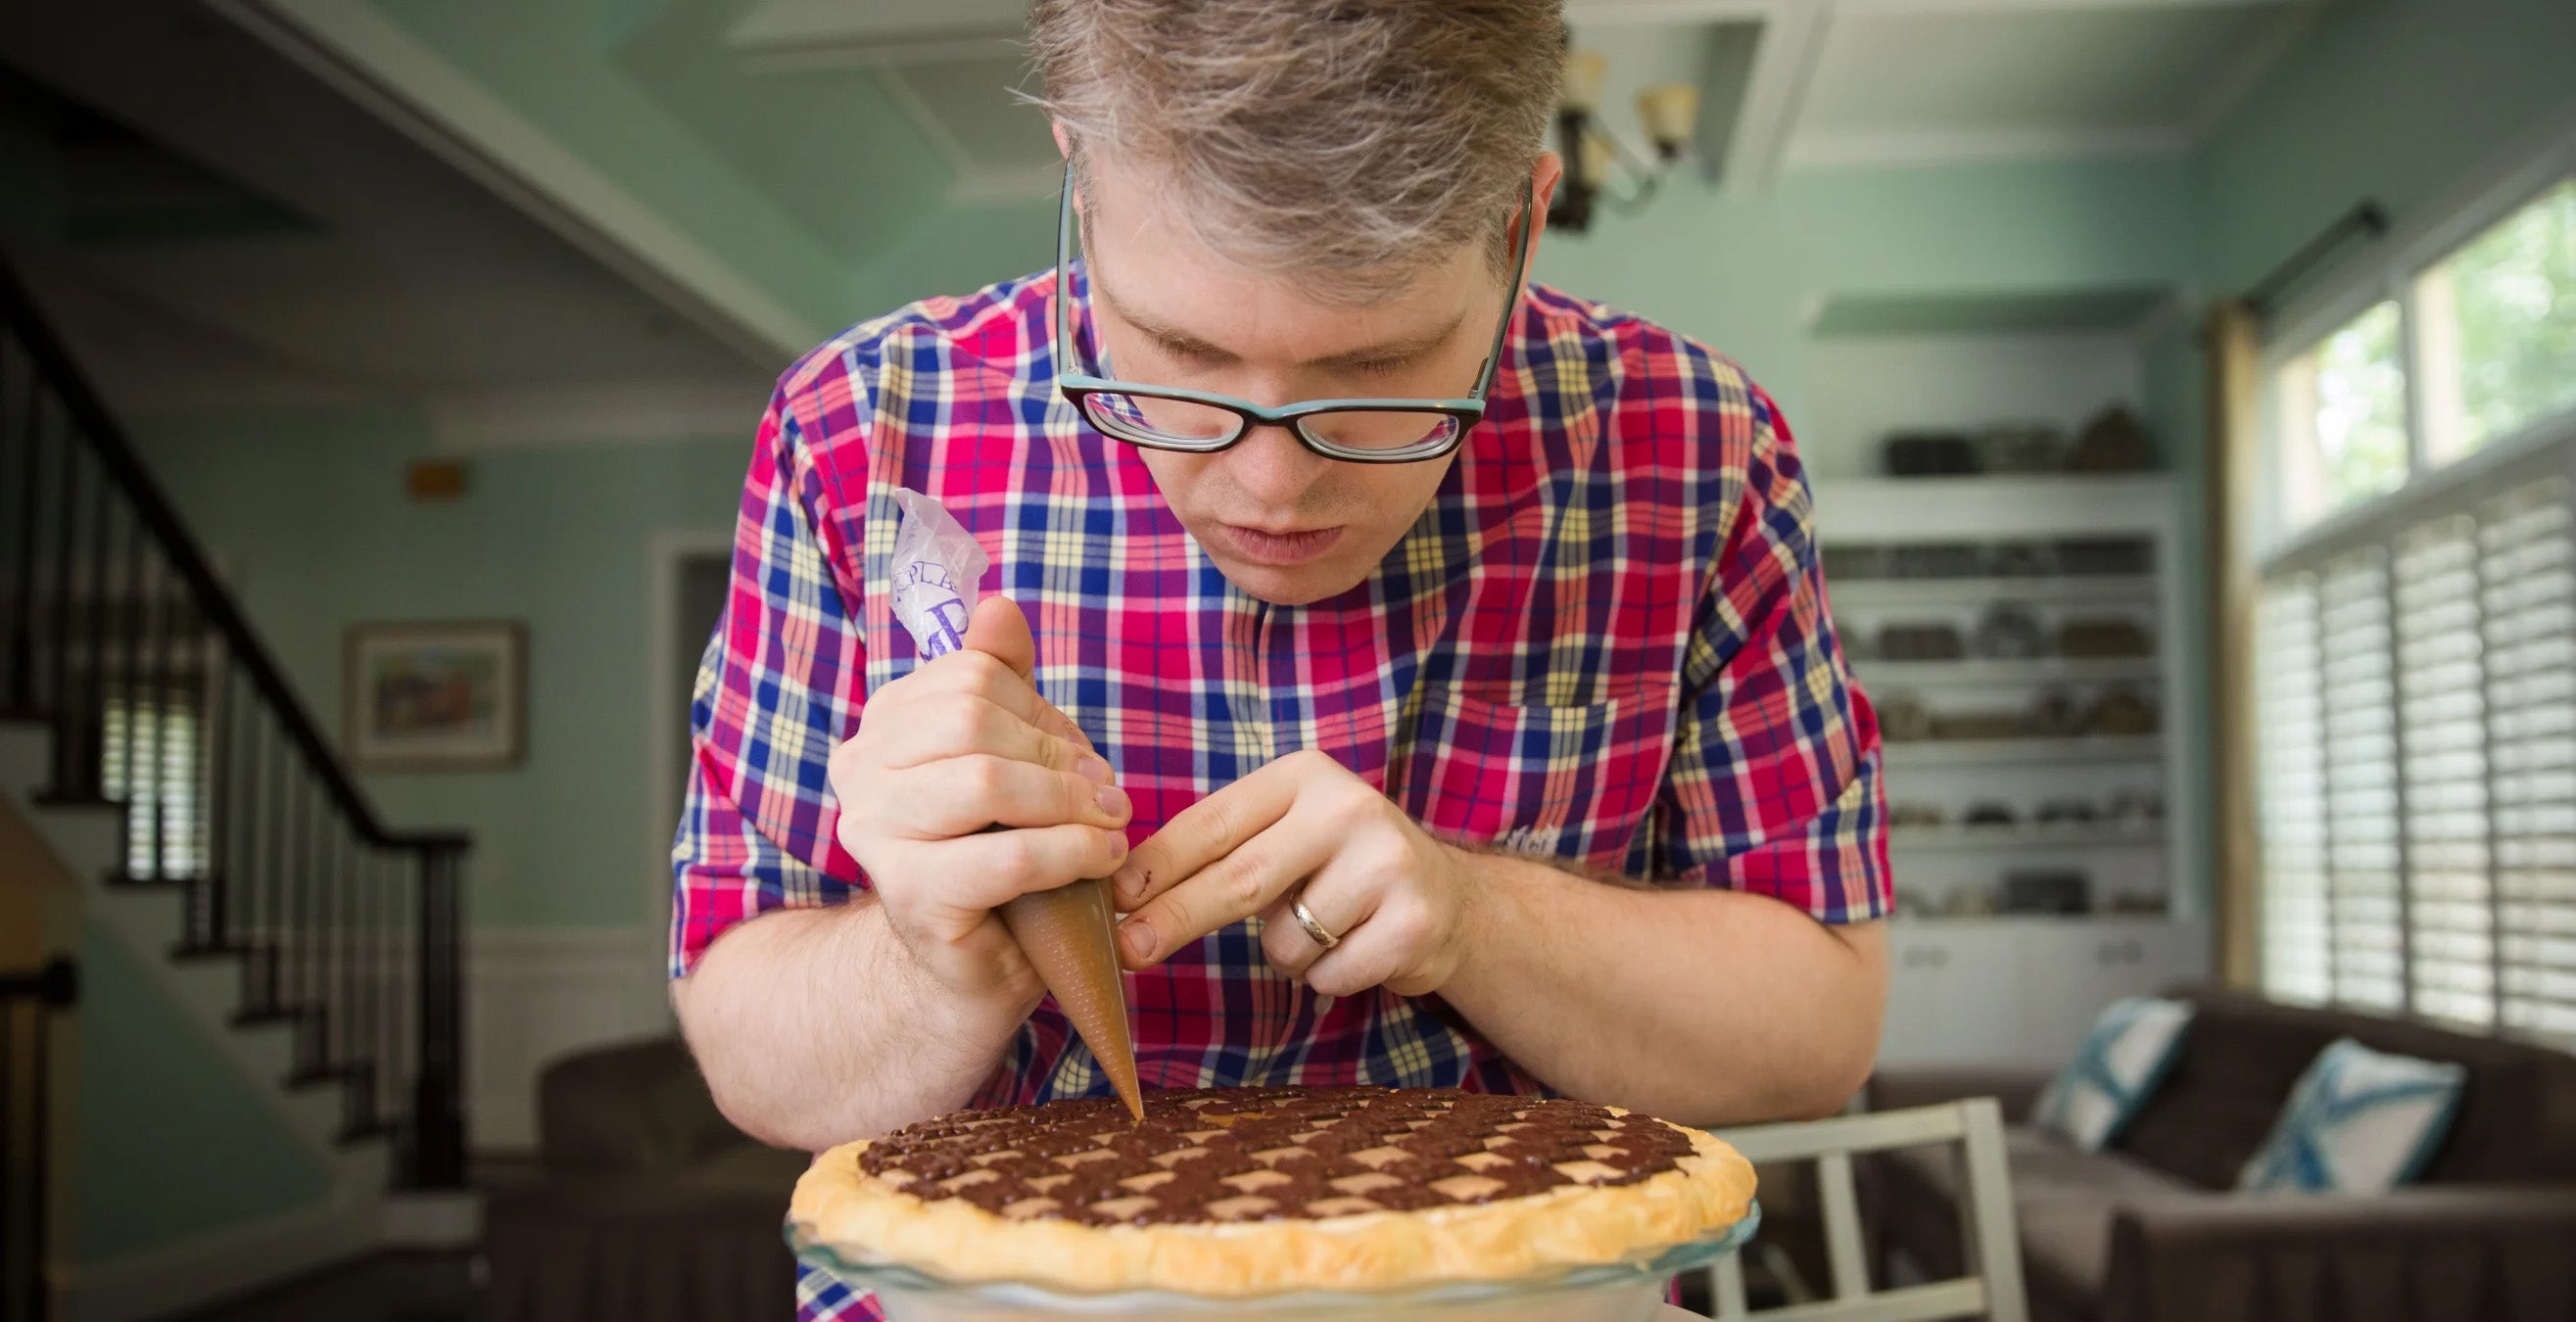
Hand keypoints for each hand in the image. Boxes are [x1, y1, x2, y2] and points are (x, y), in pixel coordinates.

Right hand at [830, 596, 1131, 1001]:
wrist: (971, 962)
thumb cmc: (996, 851)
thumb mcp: (1008, 756)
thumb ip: (1003, 682)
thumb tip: (997, 605)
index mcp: (883, 724)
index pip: (972, 677)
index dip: (1041, 711)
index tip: (1077, 756)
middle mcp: (860, 770)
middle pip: (975, 721)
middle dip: (1059, 757)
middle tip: (1107, 794)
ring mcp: (874, 834)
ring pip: (986, 784)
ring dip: (1070, 805)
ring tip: (1111, 826)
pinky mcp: (909, 895)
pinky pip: (1006, 857)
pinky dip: (1070, 853)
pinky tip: (1103, 860)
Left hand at [1110, 749, 1471, 997]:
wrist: (1450, 900)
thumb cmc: (1341, 868)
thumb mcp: (1287, 835)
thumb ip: (1222, 852)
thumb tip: (1127, 895)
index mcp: (1304, 776)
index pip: (1213, 824)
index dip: (1158, 866)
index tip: (1114, 900)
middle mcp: (1348, 807)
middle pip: (1240, 878)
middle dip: (1176, 919)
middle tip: (1129, 951)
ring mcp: (1387, 863)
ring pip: (1286, 941)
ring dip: (1286, 955)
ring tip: (1326, 928)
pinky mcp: (1412, 922)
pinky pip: (1329, 974)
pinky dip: (1329, 977)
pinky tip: (1359, 946)